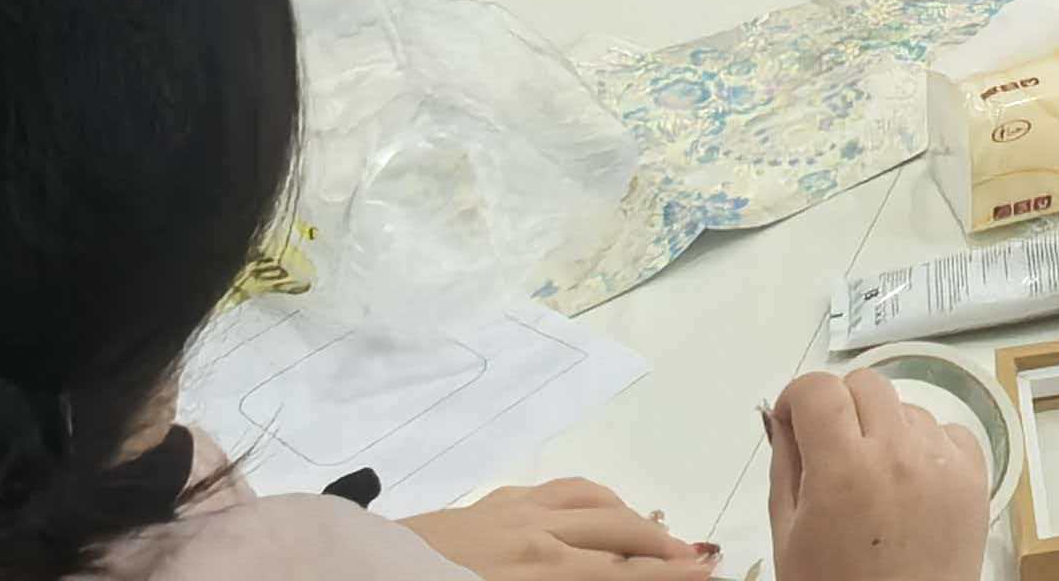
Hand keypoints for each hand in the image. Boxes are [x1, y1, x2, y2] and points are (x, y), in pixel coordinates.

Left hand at [404, 479, 710, 580]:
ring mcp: (514, 512)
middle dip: (664, 549)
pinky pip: (561, 488)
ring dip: (634, 519)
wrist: (353, 574)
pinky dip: (596, 495)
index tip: (705, 573)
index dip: (666, 575)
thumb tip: (608, 573)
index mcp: (538, 574)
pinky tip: (603, 506)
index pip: (620, 574)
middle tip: (697, 560)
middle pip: (619, 533)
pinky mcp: (494, 500)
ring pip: (596, 502)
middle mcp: (536, 537)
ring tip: (659, 536)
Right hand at [768, 369, 988, 580]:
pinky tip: (912, 485)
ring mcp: (940, 463)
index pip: (818, 389)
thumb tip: (787, 420)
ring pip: (906, 407)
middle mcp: (896, 454)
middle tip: (833, 448)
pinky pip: (948, 432)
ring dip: (885, 429)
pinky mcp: (974, 477)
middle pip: (866, 384)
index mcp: (842, 469)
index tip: (796, 420)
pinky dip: (927, 447)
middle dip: (841, 407)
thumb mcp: (789, 537)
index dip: (800, 399)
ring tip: (876, 480)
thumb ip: (786, 467)